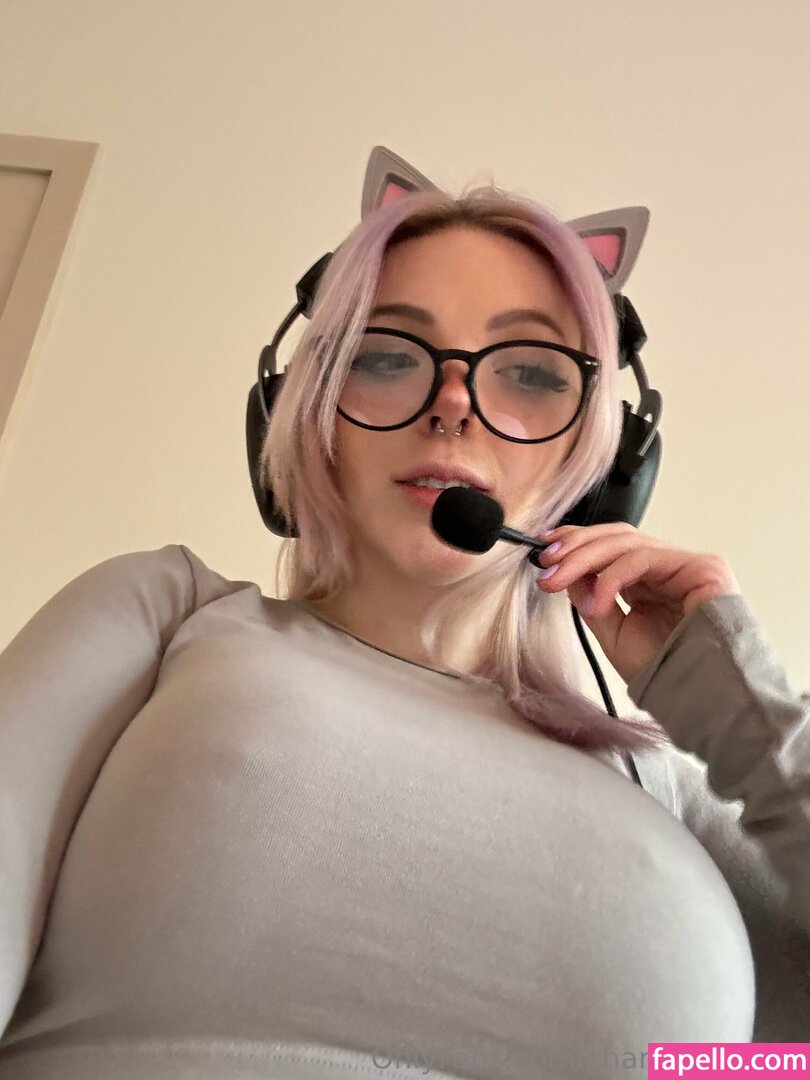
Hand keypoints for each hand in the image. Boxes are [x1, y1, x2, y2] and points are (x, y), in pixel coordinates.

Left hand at [535, 523, 741, 685]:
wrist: (699, 697)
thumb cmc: (664, 671)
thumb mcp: (612, 632)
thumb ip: (590, 598)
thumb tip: (564, 571)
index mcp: (649, 581)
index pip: (611, 546)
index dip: (577, 542)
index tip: (544, 552)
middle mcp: (667, 568)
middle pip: (617, 537)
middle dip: (575, 548)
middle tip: (545, 564)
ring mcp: (686, 565)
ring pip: (627, 543)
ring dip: (584, 557)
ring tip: (557, 580)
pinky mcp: (702, 567)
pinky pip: (645, 558)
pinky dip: (612, 577)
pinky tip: (596, 602)